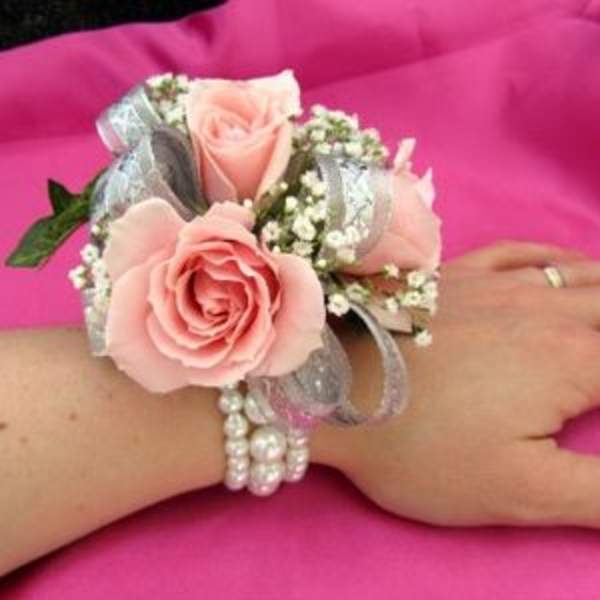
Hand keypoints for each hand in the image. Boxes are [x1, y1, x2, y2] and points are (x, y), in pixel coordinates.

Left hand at [312, 241, 599, 526]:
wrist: (329, 394)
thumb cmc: (419, 449)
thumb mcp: (522, 492)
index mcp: (573, 361)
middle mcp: (546, 310)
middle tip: (597, 374)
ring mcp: (497, 284)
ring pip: (583, 274)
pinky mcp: (456, 275)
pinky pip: (522, 251)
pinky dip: (559, 257)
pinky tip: (568, 264)